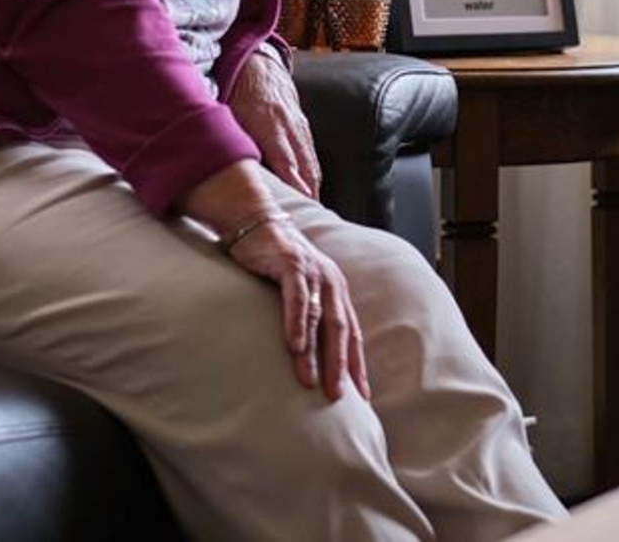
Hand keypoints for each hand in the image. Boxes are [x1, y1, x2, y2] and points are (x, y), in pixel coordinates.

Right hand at [225, 213, 369, 401]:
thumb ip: (307, 315)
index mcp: (336, 291)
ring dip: (315, 352)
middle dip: (341, 365)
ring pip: (319, 318)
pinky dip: (297, 323)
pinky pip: (297, 298)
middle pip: (341, 329)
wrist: (256, 221)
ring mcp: (313, 272)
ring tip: (310, 381)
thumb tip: (309, 357)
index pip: (351, 333)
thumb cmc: (276, 262)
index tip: (362, 397)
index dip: (357, 365)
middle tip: (337, 398)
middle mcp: (331, 282)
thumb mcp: (298, 290)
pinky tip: (295, 345)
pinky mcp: (292, 264)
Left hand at [227, 49, 321, 198]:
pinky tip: (310, 190)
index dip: (294, 183)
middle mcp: (288, 125)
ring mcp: (298, 124)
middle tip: (307, 221)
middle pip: (304, 165)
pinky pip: (311, 153)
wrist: (257, 61)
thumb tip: (216, 171)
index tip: (301, 203)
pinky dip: (312, 173)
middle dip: (308, 194)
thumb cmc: (234, 90)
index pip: (285, 159)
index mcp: (267, 122)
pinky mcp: (302, 123)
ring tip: (311, 213)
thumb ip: (228, 142)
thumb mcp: (227, 114)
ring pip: (311, 161)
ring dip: (313, 187)